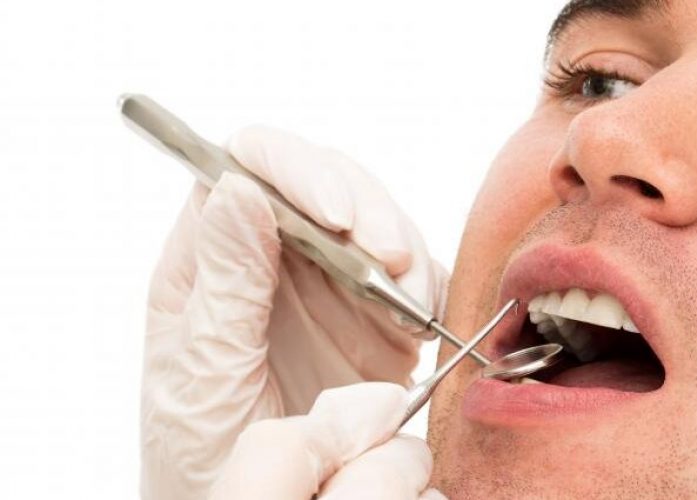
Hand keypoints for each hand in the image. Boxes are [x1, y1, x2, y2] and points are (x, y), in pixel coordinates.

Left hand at [141, 126, 447, 498]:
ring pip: (377, 223)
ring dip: (404, 252)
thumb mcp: (204, 375)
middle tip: (391, 260)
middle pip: (326, 184)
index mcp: (211, 260)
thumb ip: (224, 284)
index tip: (335, 213)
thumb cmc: (204, 457)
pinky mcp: (374, 316)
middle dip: (368, 211)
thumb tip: (238, 188)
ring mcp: (327, 284)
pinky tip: (422, 322)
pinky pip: (414, 277)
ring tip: (410, 302)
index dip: (295, 170)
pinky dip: (430, 290)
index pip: (247, 167)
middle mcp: (272, 258)